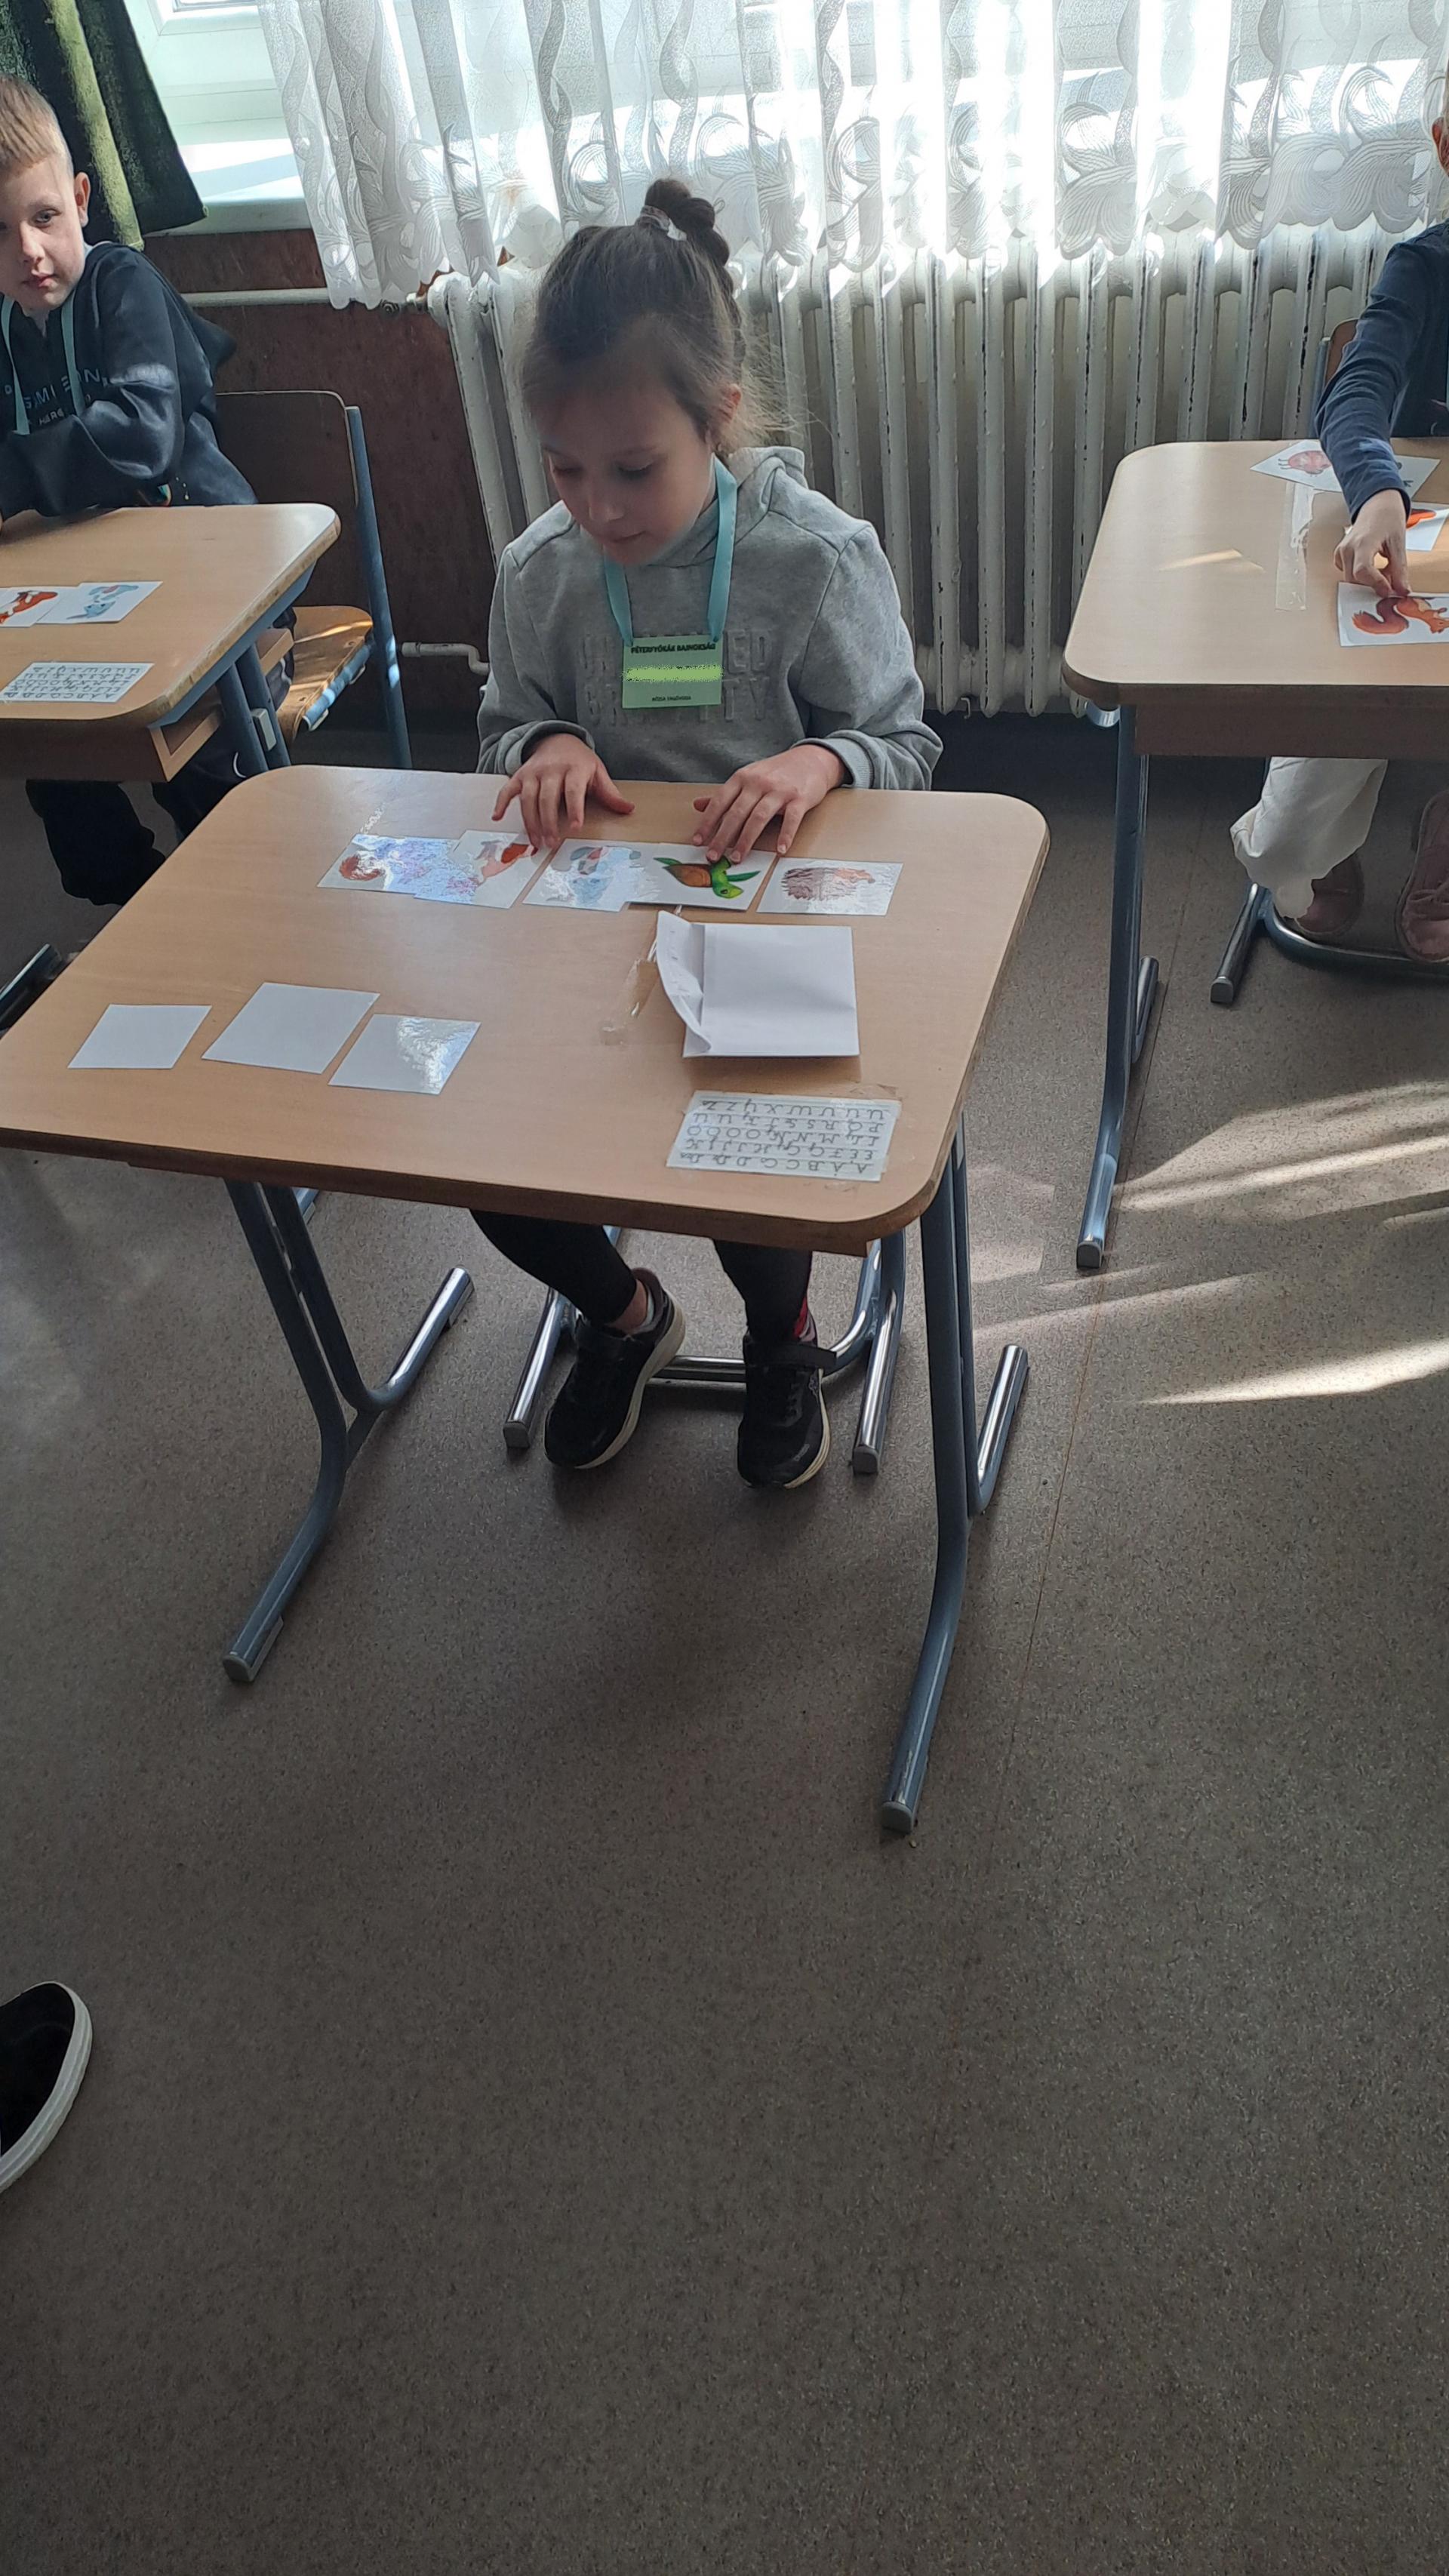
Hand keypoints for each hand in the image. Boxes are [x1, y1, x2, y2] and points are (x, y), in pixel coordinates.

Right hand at [493, 733, 633, 851]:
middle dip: (548, 822)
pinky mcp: (520, 775)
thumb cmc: (579, 761)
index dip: (574, 809)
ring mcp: (533, 772)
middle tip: (551, 842)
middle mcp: (552, 770)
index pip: (573, 791)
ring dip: (530, 821)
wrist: (557, 738)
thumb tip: (629, 810)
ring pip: (528, 798)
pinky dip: (501, 802)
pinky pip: (508, 789)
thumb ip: (610, 793)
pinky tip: (497, 817)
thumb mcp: (597, 772)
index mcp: (574, 769)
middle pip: (548, 798)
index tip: (574, 827)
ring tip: (535, 841)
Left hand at [691, 745, 845, 860]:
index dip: (707, 822)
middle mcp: (759, 782)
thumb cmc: (777, 772)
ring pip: (759, 817)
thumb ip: (725, 794)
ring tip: (737, 858)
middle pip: (737, 813)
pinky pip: (791, 819)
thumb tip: (697, 805)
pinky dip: (785, 836)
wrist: (812, 759)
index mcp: (743, 778)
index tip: (697, 841)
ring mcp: (780, 790)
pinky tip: (779, 850)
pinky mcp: (800, 798)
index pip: (720, 802)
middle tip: (713, 856)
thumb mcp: (748, 778)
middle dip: (722, 837)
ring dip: (746, 840)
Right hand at [1334, 489, 1409, 597]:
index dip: (1375, 584)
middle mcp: (1347, 548)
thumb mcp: (1398, 543)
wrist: (1378, 506)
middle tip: (1391, 583)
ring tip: (1384, 572)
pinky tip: (1374, 569)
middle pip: (1355, 580)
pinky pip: (1349, 575)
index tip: (1389, 591)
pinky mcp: (1340, 556)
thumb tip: (1402, 590)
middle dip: (1373, 586)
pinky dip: (1362, 578)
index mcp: (1362, 542)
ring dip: (1368, 582)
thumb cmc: (1387, 518)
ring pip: (1351, 580)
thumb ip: (1400, 569)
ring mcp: (1341, 552)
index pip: (1362, 572)